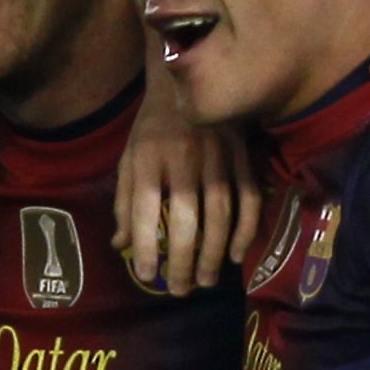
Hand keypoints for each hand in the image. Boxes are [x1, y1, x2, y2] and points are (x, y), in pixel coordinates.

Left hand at [113, 80, 259, 295]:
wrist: (186, 80)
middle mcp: (182, 160)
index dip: (146, 246)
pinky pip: (248, 198)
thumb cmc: (151, 127)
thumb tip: (120, 245)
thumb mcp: (129, 159)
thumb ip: (124, 201)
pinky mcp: (241, 156)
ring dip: (214, 253)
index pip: (144, 210)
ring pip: (219, 214)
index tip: (148, 276)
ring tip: (206, 280)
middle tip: (181, 289)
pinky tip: (236, 255)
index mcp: (147, 160)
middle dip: (183, 260)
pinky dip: (245, 229)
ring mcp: (216, 158)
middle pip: (185, 218)